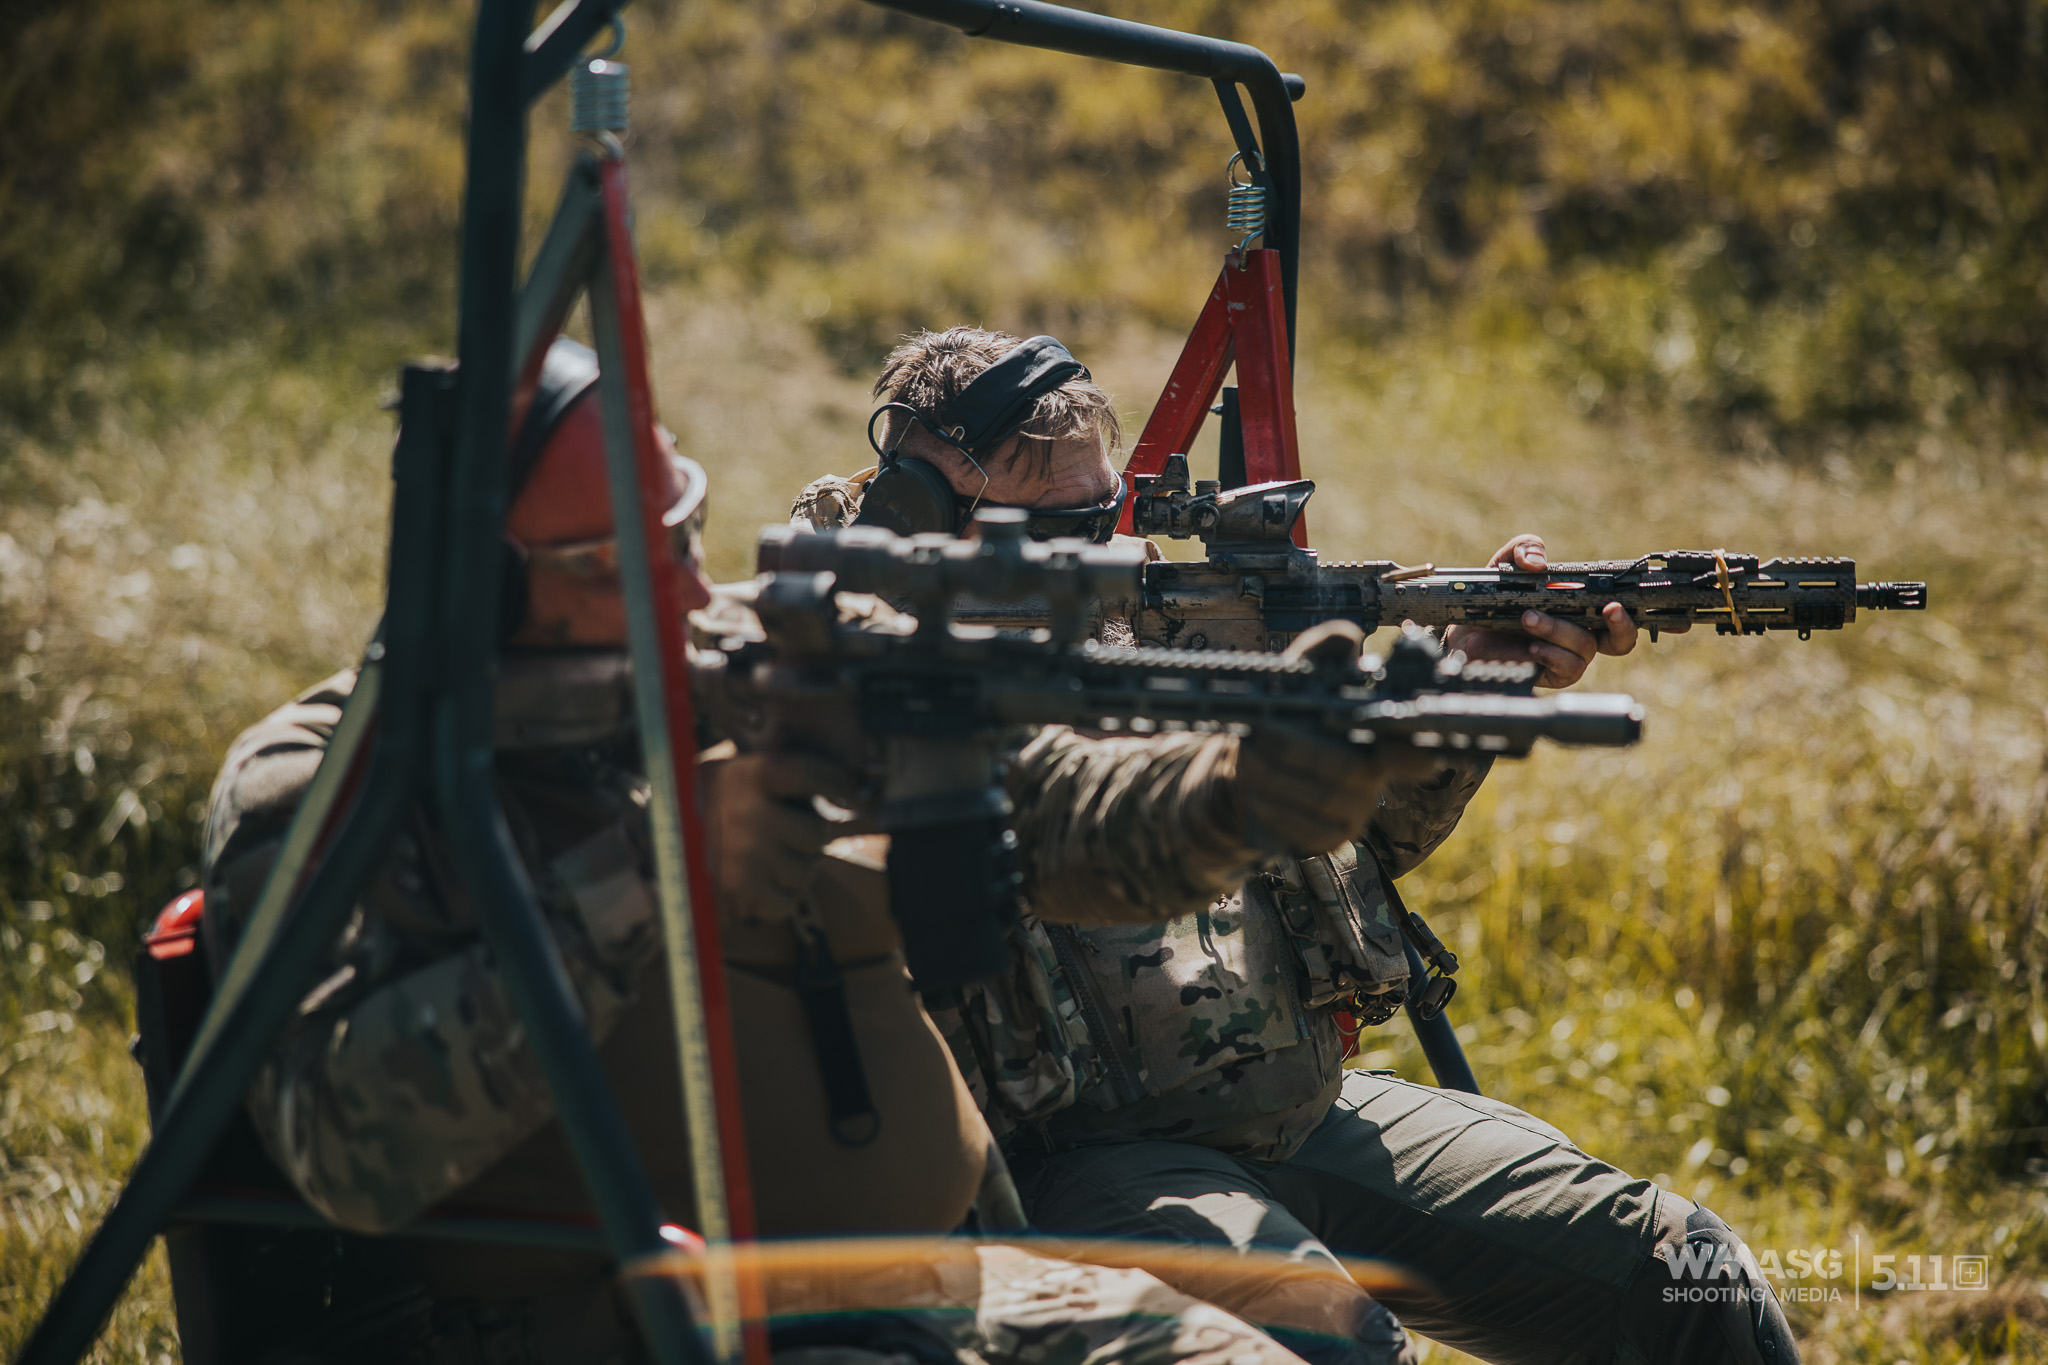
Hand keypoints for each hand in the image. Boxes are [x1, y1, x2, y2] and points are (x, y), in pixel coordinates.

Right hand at [698, 742, 863, 924]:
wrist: (664, 834)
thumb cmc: (722, 801)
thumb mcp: (748, 771)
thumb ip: (791, 774)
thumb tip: (856, 788)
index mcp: (751, 774)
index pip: (809, 774)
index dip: (838, 782)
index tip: (854, 793)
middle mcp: (747, 812)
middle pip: (815, 834)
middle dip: (811, 838)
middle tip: (793, 837)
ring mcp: (743, 852)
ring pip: (805, 873)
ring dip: (797, 871)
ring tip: (775, 861)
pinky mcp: (737, 887)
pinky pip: (785, 903)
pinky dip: (781, 900)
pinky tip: (765, 884)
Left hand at [1233, 621, 1437, 856]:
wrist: (1243, 770)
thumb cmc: (1282, 718)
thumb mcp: (1298, 678)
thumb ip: (1322, 654)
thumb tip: (1345, 636)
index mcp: (1379, 741)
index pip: (1417, 754)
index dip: (1409, 752)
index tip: (1377, 741)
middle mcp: (1373, 779)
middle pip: (1354, 770)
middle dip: (1304, 748)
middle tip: (1263, 733)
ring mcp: (1352, 814)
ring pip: (1324, 797)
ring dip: (1279, 772)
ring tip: (1248, 752)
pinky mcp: (1323, 841)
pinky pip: (1302, 827)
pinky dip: (1272, 803)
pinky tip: (1252, 788)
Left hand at [1440, 533, 1667, 688]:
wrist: (1463, 631)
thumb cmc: (1492, 598)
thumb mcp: (1506, 564)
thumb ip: (1524, 549)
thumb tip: (1539, 563)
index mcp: (1582, 605)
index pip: (1625, 606)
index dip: (1648, 607)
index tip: (1647, 598)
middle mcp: (1582, 631)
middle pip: (1624, 639)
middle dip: (1625, 625)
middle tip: (1611, 608)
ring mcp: (1569, 654)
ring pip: (1587, 646)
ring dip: (1559, 629)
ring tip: (1527, 618)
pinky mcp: (1552, 673)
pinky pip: (1569, 667)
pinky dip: (1552, 652)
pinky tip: (1532, 645)